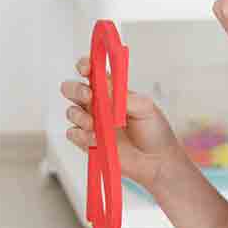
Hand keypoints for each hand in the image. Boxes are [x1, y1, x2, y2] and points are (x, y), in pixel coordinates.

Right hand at [60, 57, 182, 190]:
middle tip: (89, 97)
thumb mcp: (145, 108)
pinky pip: (73, 134)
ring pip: (71, 112)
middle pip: (73, 89)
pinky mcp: (87, 142)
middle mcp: (97, 104)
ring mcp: (91, 123)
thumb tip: (106, 87)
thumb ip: (125, 97)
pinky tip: (96, 139)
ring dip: (81, 116)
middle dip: (76, 90)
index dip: (84, 66)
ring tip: (96, 125)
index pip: (91, 72)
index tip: (85, 69)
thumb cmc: (154, 130)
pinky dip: (81, 135)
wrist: (157, 161)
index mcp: (111, 90)